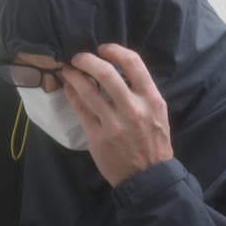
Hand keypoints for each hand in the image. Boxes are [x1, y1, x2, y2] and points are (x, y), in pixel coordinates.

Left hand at [62, 43, 173, 186]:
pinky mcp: (98, 136)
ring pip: (88, 90)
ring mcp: (114, 123)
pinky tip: (69, 88)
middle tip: (78, 57)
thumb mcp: (158, 113)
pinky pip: (80, 109)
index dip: (114, 50)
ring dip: (74, 75)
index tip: (103, 49)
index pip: (133, 63)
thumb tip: (118, 69)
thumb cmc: (154, 143)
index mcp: (151, 99)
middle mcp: (133, 108)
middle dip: (87, 60)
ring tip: (68, 70)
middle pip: (105, 73)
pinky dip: (72, 95)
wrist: (148, 177)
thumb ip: (142, 92)